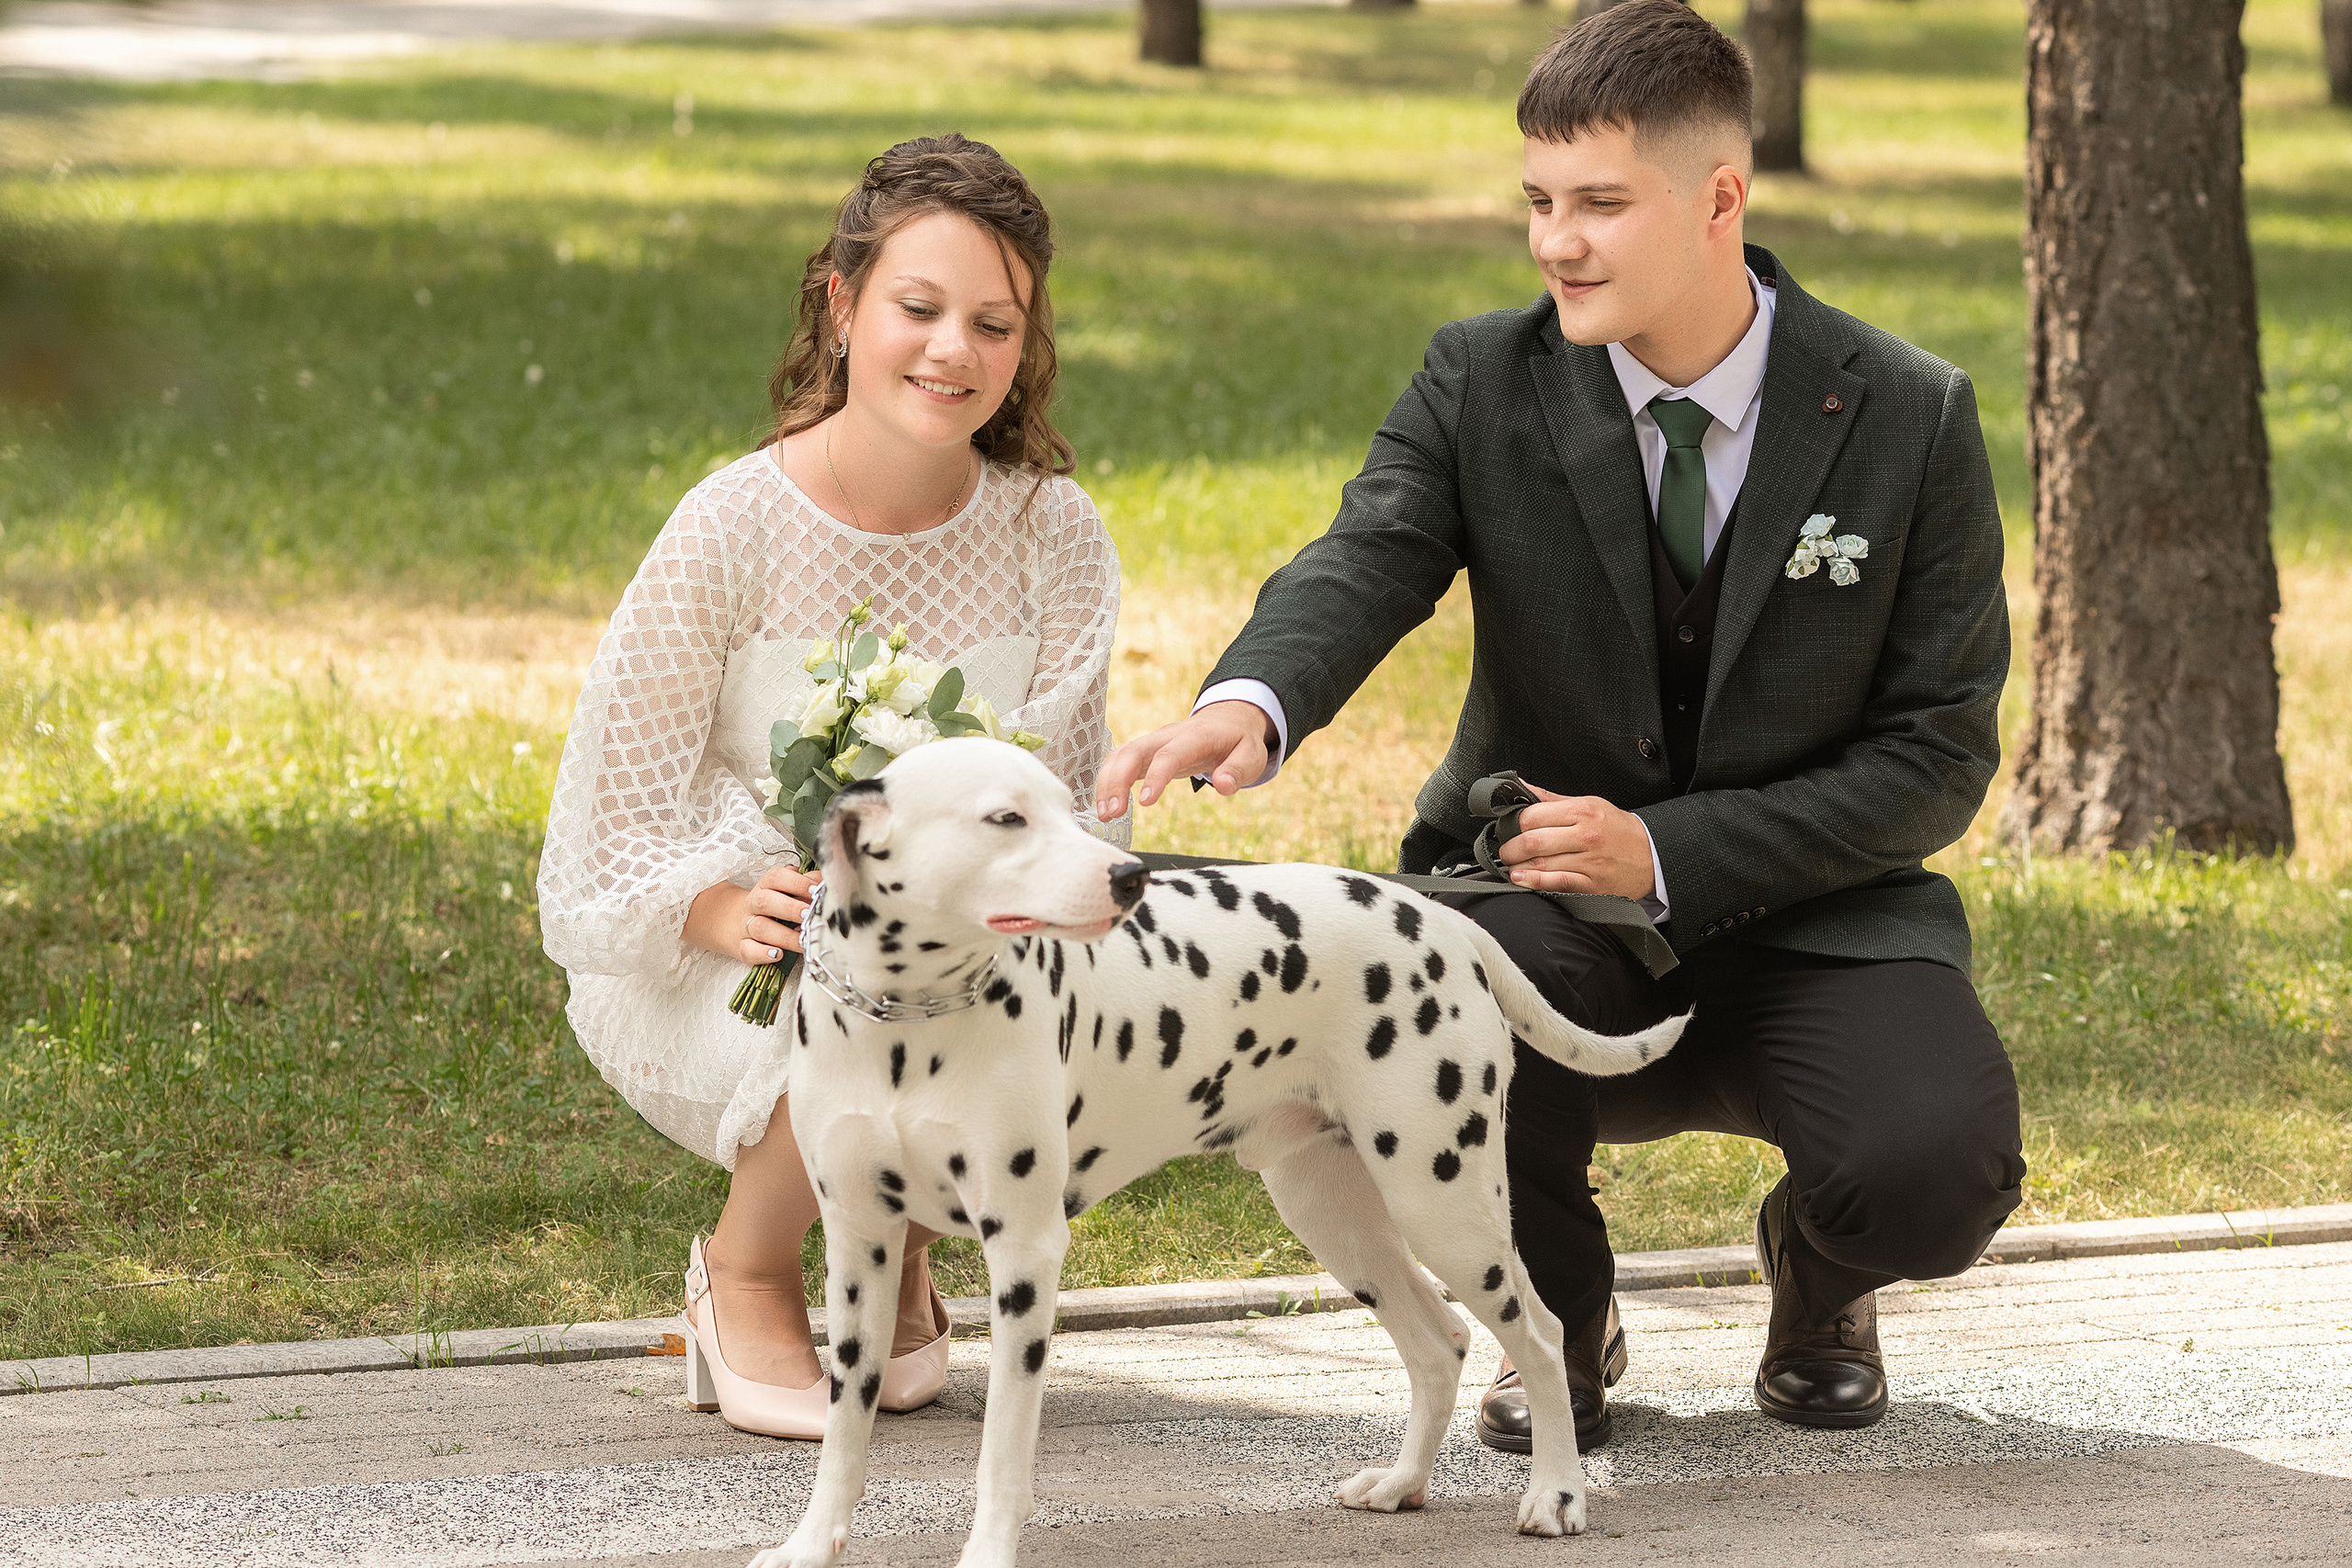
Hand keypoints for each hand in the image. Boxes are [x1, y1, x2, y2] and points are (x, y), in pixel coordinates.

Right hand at [686, 865, 822, 963]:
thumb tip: (825, 881)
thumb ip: (806, 883)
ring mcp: (747, 926)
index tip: (815, 890)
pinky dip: (763, 954)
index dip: (796, 882)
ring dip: (784, 936)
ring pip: (760, 928)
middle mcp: (754, 904)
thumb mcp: (786, 891)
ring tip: (803, 941)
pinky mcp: (743, 947)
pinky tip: (778, 955)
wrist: (733, 922)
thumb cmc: (772, 907)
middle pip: (765, 901)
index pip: (775, 877)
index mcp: (765, 886)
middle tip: (808, 915)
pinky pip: (749, 950)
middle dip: (789, 908)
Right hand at [1094, 700, 1274, 818]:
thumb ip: (1238, 770)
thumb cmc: (1239, 741)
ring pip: (1121, 755)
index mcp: (1195, 736)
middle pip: (1134, 751)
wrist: (1227, 720)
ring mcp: (1154, 742)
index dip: (1155, 776)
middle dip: (1117, 780)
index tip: (1144, 802)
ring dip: (1108, 783)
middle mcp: (1168, 735)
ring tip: (1106, 815)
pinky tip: (1105, 805)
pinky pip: (1120, 761)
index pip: (1170, 753)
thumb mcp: (1251, 755)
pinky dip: (1108, 780)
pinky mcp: (1146, 751)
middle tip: (1111, 814)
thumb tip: (1223, 786)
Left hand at [1496, 783, 1656, 899]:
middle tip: (1505, 851)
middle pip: (1533, 841)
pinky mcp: (1592, 885)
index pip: (1533, 816)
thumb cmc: (1616, 828)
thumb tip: (1520, 786)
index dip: (1513, 824)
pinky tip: (1522, 878)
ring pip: (1541, 864)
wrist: (1652, 855)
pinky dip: (1534, 882)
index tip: (1508, 829)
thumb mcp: (1588, 804)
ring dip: (1517, 866)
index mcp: (1582, 811)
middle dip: (1510, 848)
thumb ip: (1550, 799)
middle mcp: (1585, 836)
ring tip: (1510, 865)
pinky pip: (1557, 884)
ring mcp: (1589, 862)